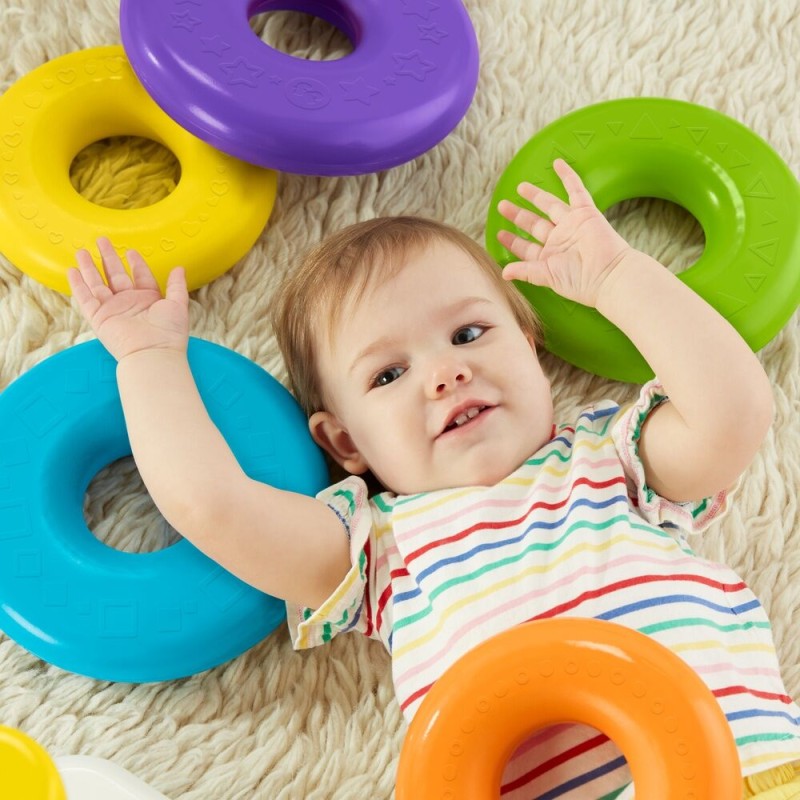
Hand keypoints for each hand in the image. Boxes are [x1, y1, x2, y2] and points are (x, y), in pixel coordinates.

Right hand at [67, 238, 188, 361]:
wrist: (153, 353)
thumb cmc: (169, 332)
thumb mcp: (177, 305)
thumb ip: (177, 286)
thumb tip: (180, 268)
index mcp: (148, 300)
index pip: (140, 276)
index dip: (135, 263)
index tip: (130, 250)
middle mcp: (129, 303)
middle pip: (115, 275)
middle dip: (108, 257)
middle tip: (101, 240)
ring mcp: (113, 309)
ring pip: (97, 283)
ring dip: (89, 267)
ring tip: (82, 250)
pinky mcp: (99, 318)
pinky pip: (85, 298)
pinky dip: (78, 285)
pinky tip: (72, 271)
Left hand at [496, 159, 631, 307]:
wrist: (608, 274)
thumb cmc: (579, 280)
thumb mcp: (546, 276)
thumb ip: (525, 271)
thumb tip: (503, 273)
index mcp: (549, 257)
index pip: (526, 247)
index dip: (513, 241)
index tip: (500, 234)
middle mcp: (559, 240)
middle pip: (534, 224)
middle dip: (519, 215)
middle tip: (503, 206)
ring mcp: (571, 225)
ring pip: (549, 205)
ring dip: (535, 196)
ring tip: (521, 187)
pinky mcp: (585, 213)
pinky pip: (576, 190)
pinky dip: (568, 177)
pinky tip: (557, 164)